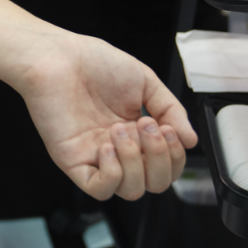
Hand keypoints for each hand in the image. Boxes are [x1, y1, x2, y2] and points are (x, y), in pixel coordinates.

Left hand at [6, 30, 197, 200]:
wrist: (56, 56)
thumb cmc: (92, 62)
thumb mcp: (145, 80)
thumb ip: (171, 109)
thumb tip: (191, 140)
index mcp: (135, 133)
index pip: (166, 166)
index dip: (175, 155)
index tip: (167, 127)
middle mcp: (118, 149)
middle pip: (154, 184)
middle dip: (160, 158)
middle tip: (147, 125)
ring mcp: (96, 157)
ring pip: (131, 191)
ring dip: (136, 162)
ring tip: (121, 128)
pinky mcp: (73, 161)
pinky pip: (100, 190)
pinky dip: (112, 174)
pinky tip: (107, 147)